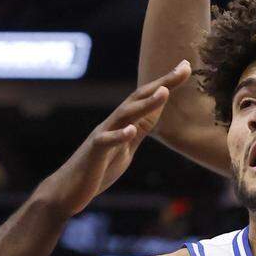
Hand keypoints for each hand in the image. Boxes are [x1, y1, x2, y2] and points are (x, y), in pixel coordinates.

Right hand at [31, 60, 191, 216]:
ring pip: (124, 115)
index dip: (167, 82)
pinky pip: (105, 142)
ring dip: (145, 103)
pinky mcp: (93, 153)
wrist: (69, 189)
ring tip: (165, 91)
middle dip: (162, 83)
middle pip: (138, 98)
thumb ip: (140, 128)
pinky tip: (130, 130)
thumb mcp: (126, 146)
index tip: (186, 66)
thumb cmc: (98, 168)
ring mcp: (101, 135)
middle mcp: (113, 123)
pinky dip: (118, 135)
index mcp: (123, 123)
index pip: (146, 98)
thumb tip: (157, 108)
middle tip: (184, 68)